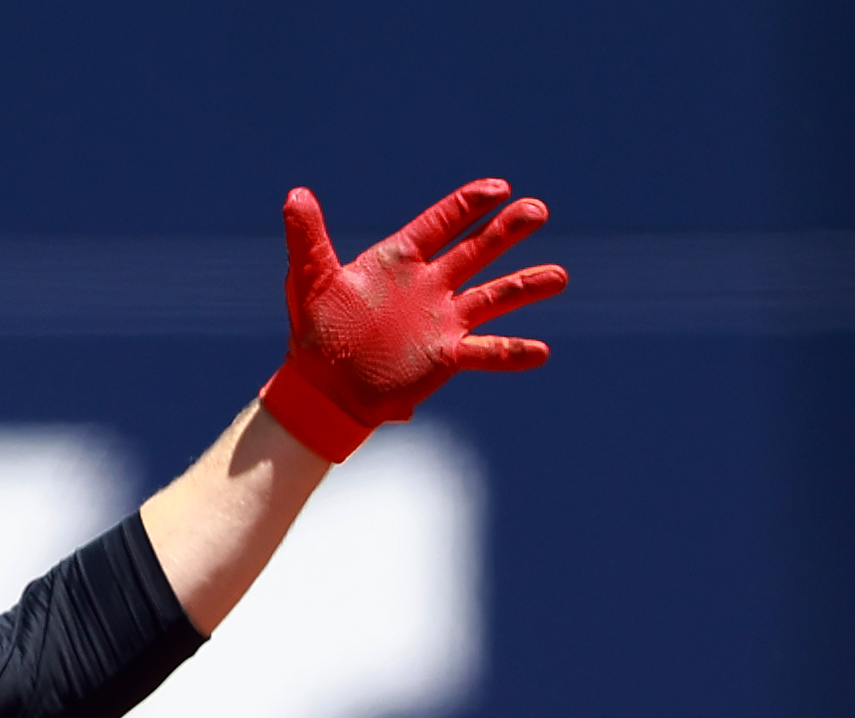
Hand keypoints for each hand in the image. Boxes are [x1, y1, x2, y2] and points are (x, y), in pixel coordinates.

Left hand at [258, 179, 567, 464]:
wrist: (322, 390)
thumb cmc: (315, 335)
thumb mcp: (310, 281)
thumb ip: (308, 238)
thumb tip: (295, 196)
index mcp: (402, 259)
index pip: (443, 222)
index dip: (470, 205)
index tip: (499, 189)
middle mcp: (430, 285)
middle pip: (478, 250)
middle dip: (507, 231)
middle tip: (537, 212)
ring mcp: (442, 321)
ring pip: (493, 297)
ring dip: (526, 286)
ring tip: (559, 277)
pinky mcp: (445, 357)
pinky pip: (486, 353)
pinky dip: (513, 353)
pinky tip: (541, 351)